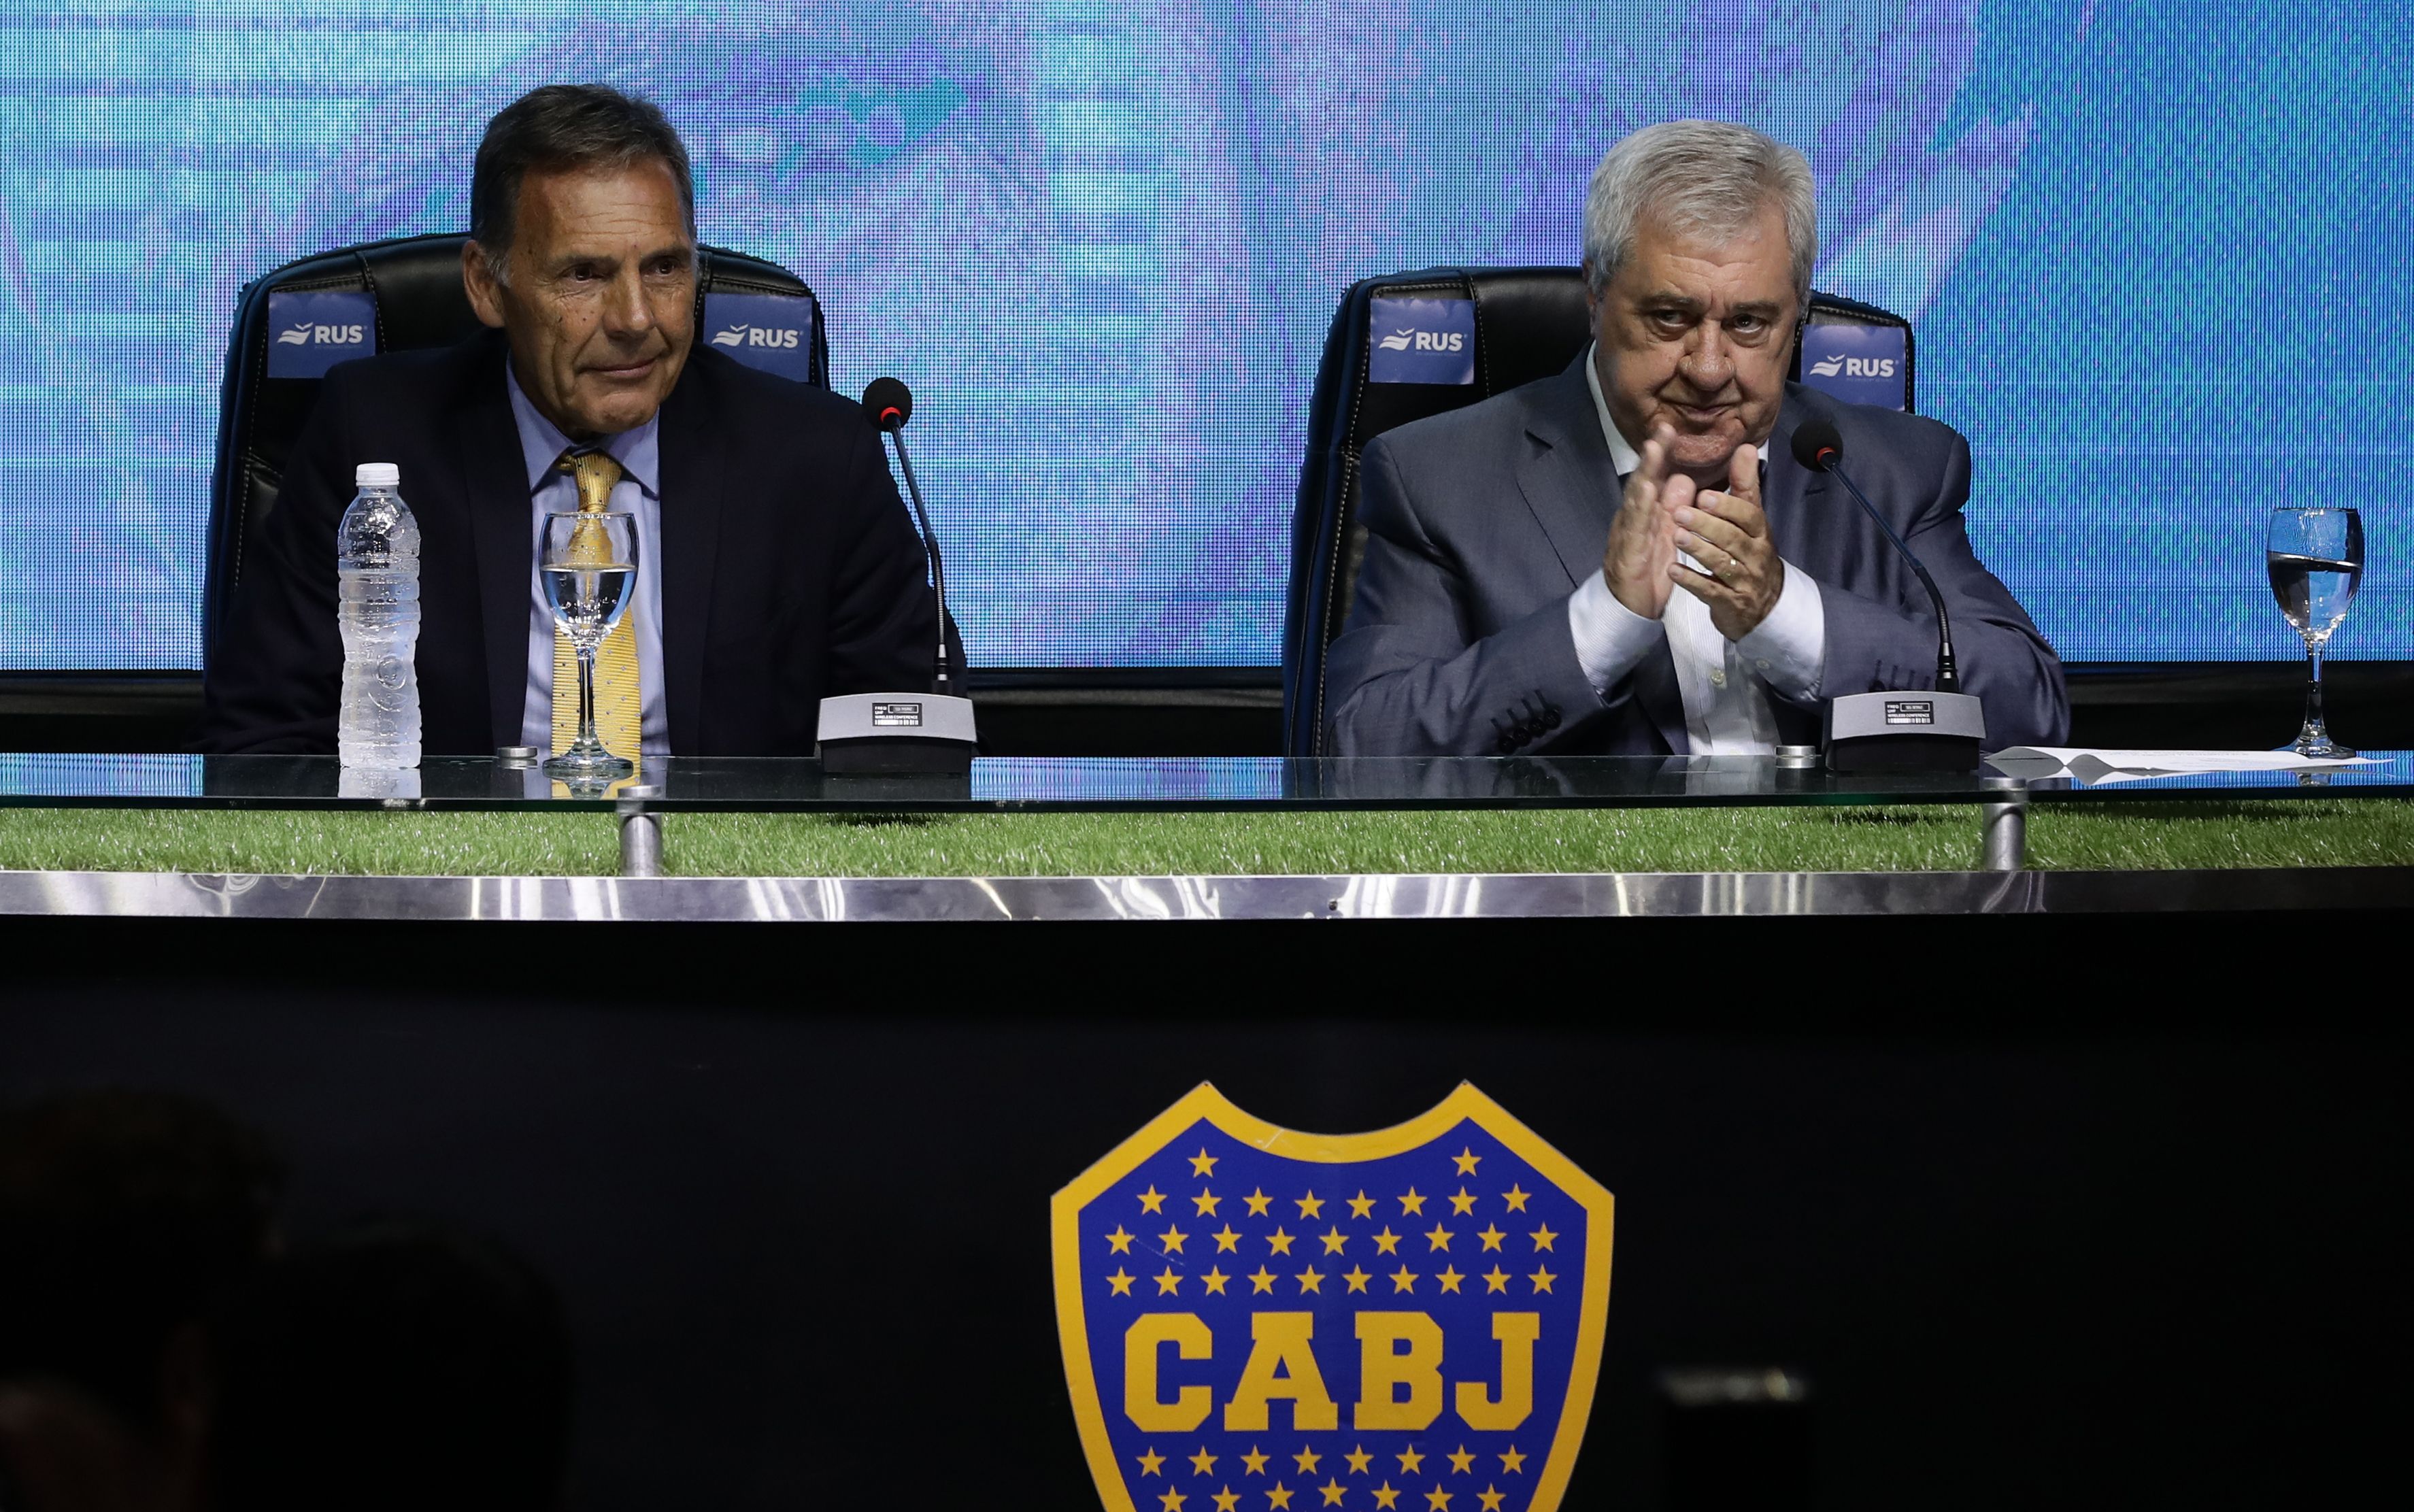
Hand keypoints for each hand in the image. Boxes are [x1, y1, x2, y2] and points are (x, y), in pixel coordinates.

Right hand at [1603, 424, 1684, 619]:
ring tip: (1653, 449)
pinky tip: (1646, 491)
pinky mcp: (1626, 552)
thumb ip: (1673, 508)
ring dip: (1644, 473)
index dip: (1662, 455)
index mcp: (1647, 514)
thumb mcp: (1666, 535)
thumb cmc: (1648, 570)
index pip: (1655, 479)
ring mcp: (1627, 534)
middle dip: (1653, 455)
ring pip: (1635, 499)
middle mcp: (1635, 519)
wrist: (1630, 609)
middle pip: (1643, 481)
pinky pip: (1633, 528)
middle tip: (1663, 428)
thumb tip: (1684, 478)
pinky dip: (1639, 508)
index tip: (1672, 429)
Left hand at [1670, 441, 1782, 639]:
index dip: (1727, 506)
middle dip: (1707, 525)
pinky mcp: (1730, 603)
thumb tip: (1747, 447)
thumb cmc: (1749, 553)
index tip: (1703, 495)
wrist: (1764, 605)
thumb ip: (1745, 485)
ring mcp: (1744, 581)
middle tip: (1679, 513)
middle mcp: (1755, 555)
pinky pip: (1711, 591)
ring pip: (1722, 564)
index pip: (1749, 515)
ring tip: (1676, 537)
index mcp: (1759, 532)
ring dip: (1698, 549)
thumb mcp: (1750, 520)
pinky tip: (1673, 571)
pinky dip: (1692, 581)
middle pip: (1733, 539)